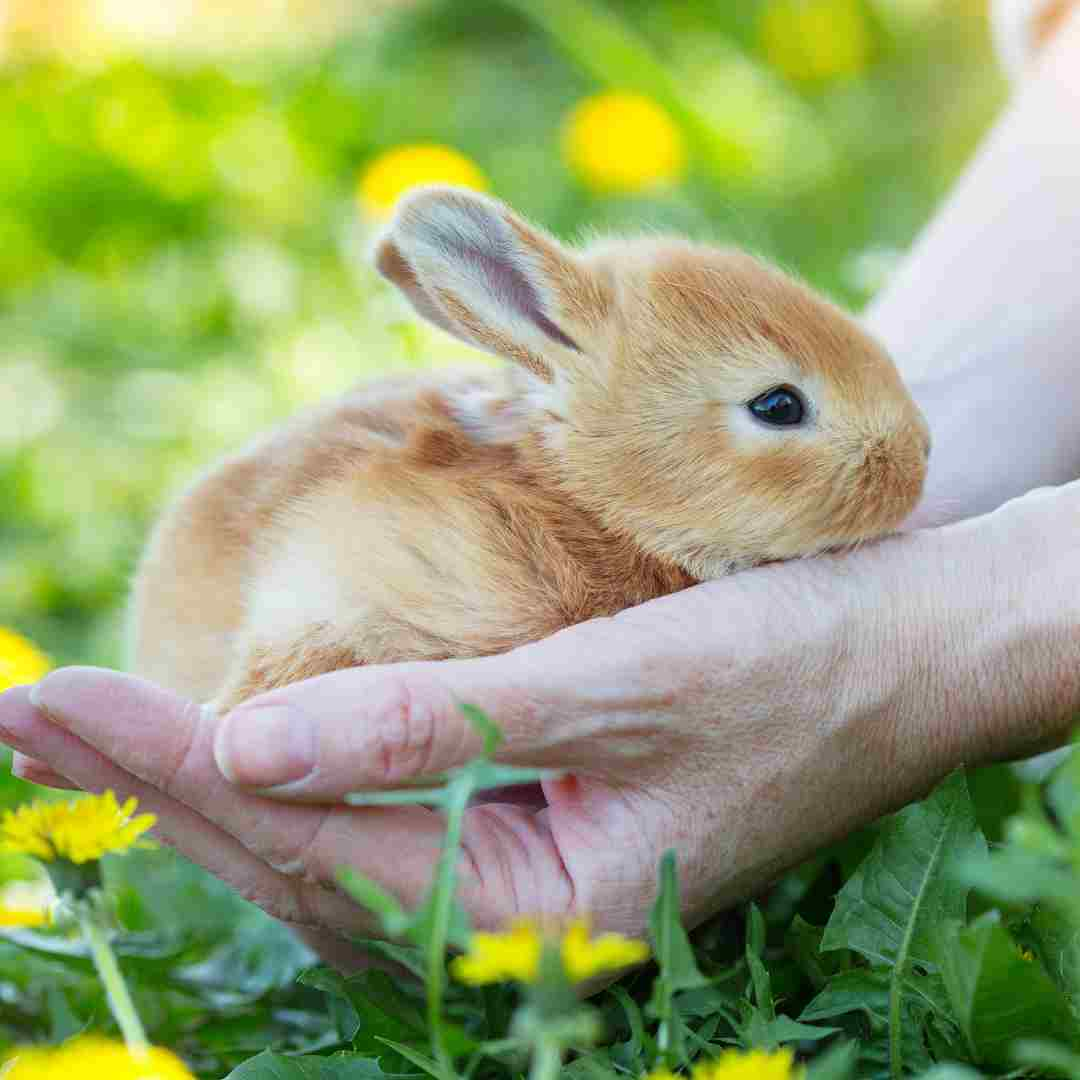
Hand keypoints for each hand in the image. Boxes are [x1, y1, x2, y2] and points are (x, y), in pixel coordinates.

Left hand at [3, 483, 1078, 967]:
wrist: (906, 648)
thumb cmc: (798, 663)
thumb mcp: (628, 686)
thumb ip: (443, 727)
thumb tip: (251, 750)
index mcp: (547, 912)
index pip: (319, 850)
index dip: (177, 775)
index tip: (51, 704)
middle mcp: (520, 909)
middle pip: (300, 858)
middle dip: (156, 783)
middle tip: (28, 712)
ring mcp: (523, 864)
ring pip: (327, 841)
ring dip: (206, 780)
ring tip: (89, 724)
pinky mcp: (532, 809)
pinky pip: (381, 808)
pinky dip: (293, 769)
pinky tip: (228, 735)